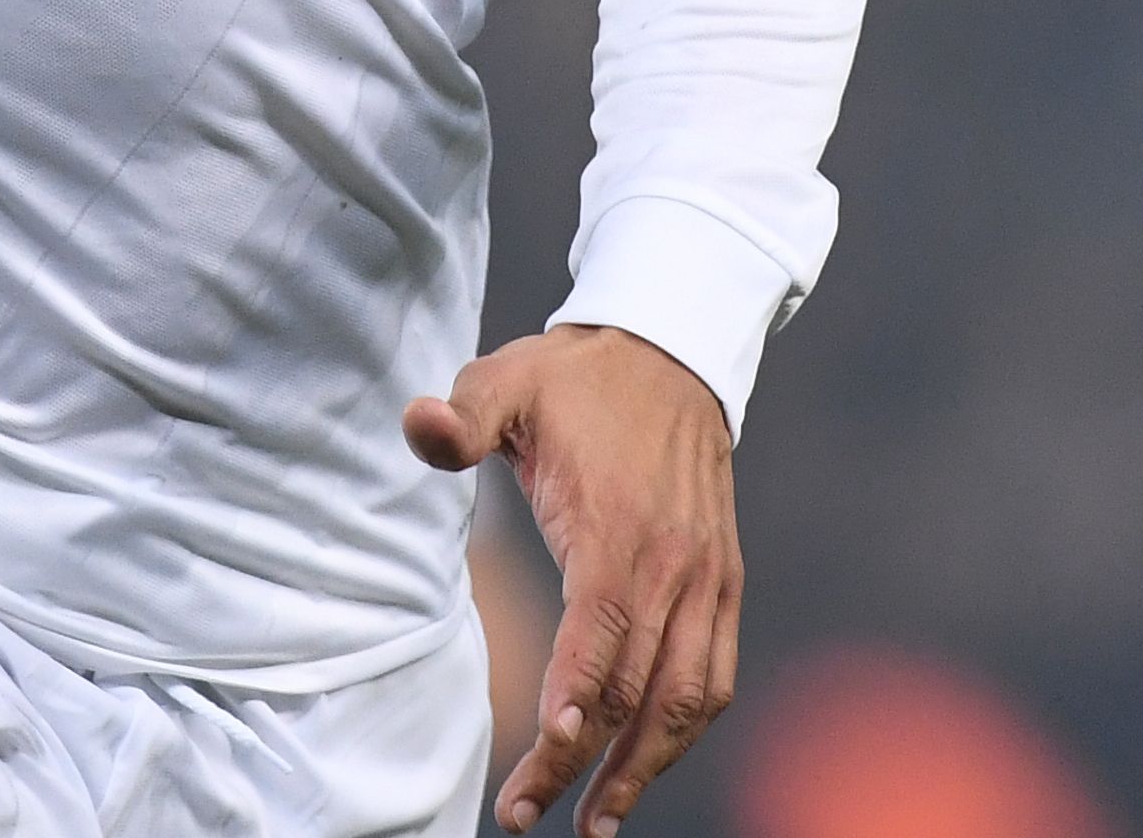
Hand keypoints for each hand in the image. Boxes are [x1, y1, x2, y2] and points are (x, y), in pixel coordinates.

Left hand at [404, 326, 738, 837]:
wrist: (671, 352)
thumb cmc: (576, 380)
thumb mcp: (507, 378)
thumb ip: (462, 413)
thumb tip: (418, 424)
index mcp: (619, 525)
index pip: (600, 632)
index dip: (575, 699)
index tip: (544, 751)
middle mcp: (675, 563)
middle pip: (638, 686)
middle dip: (584, 760)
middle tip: (525, 814)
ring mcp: (708, 578)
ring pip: (688, 697)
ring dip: (647, 767)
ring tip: (596, 820)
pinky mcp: (724, 583)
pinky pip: (714, 675)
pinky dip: (685, 730)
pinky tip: (645, 764)